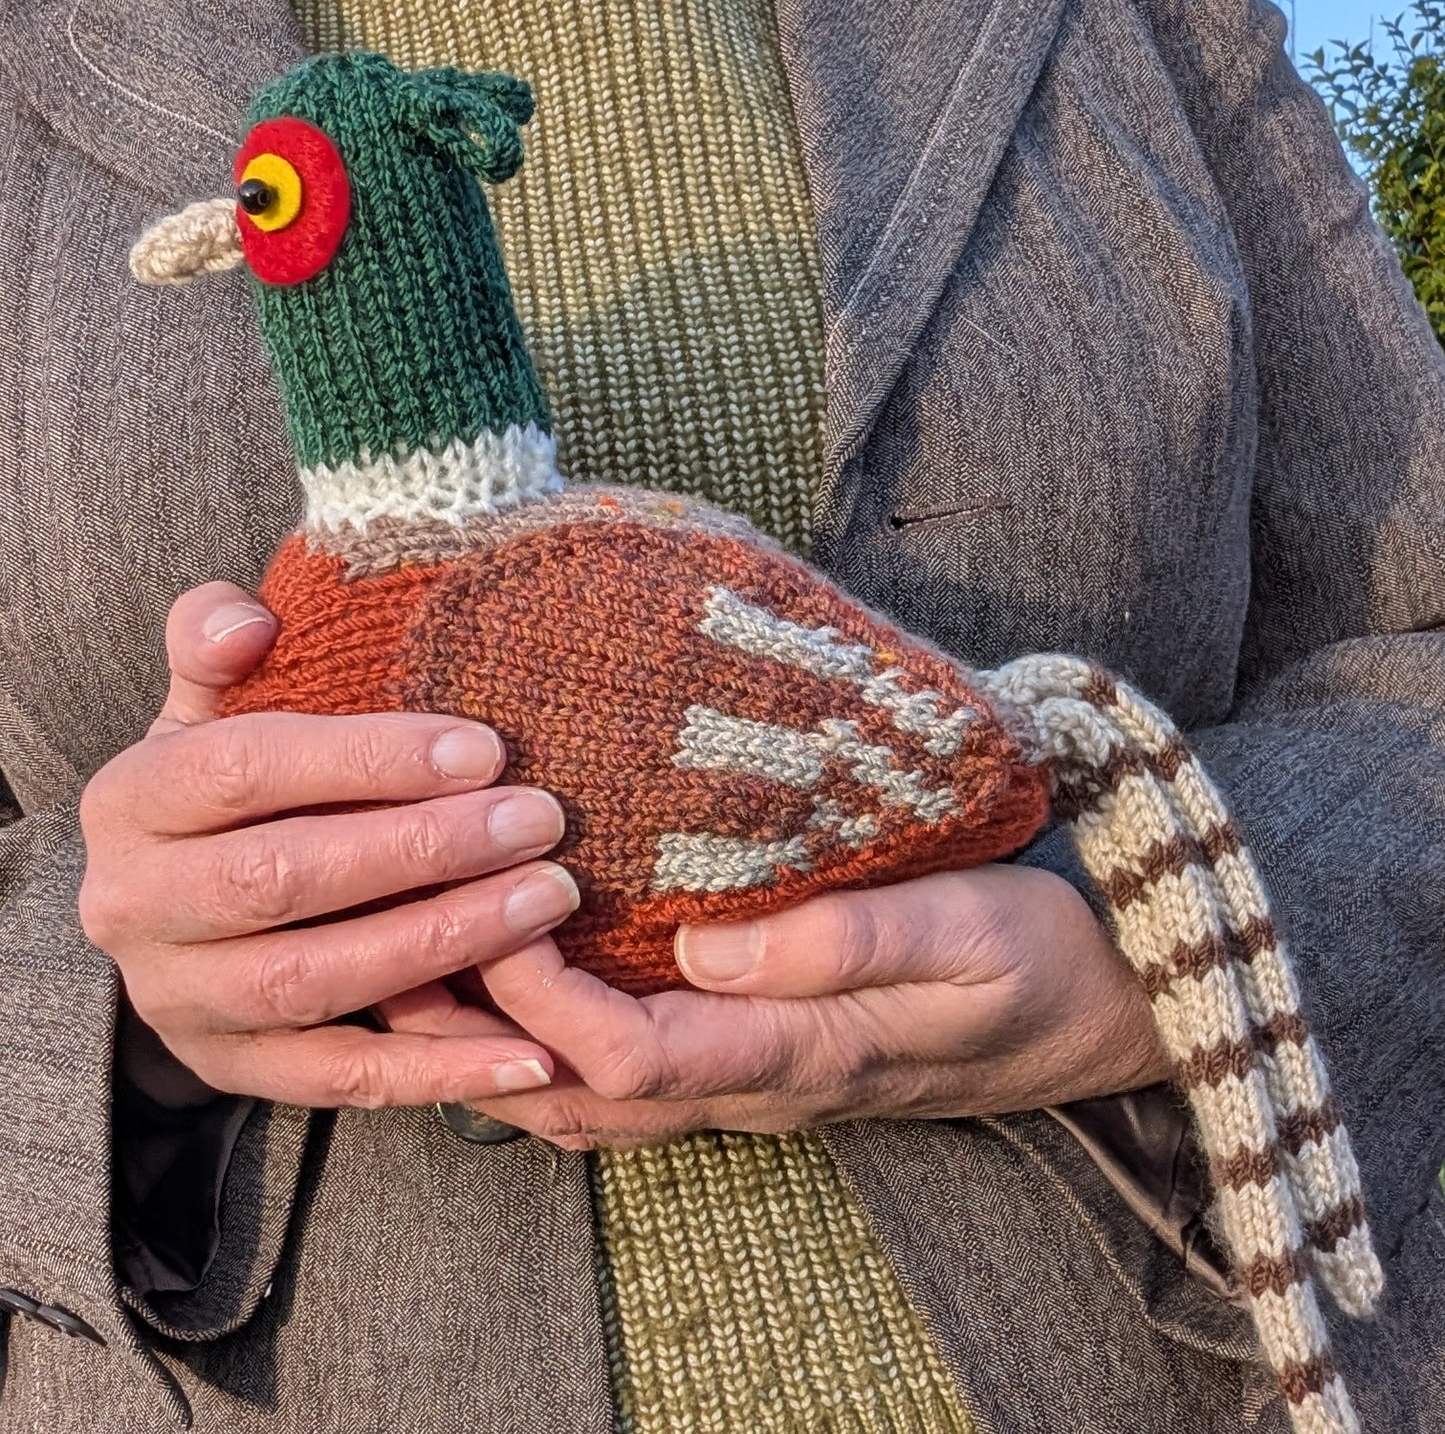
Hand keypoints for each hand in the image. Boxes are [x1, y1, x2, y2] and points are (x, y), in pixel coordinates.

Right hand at [80, 581, 578, 1107]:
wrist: (168, 904)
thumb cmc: (227, 786)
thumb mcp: (210, 707)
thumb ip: (219, 646)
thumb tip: (251, 619)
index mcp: (135, 799)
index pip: (247, 769)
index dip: (368, 759)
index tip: (484, 749)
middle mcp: (138, 907)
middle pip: (285, 878)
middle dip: (424, 850)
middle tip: (539, 821)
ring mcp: (185, 1000)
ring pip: (317, 980)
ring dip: (443, 943)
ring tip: (548, 900)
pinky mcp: (237, 1068)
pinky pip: (342, 1080)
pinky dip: (438, 1071)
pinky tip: (531, 1053)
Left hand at [382, 864, 1171, 1149]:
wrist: (1095, 1012)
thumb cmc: (1036, 961)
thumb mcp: (965, 931)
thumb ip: (842, 940)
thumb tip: (703, 946)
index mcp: (799, 1053)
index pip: (631, 1056)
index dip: (544, 997)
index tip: (500, 908)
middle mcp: (759, 1085)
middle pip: (582, 1100)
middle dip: (480, 1042)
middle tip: (403, 962)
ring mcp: (756, 1083)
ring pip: (594, 1103)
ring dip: (503, 1051)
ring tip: (432, 977)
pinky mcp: (761, 1060)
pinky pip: (631, 1079)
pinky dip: (556, 1045)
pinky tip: (528, 991)